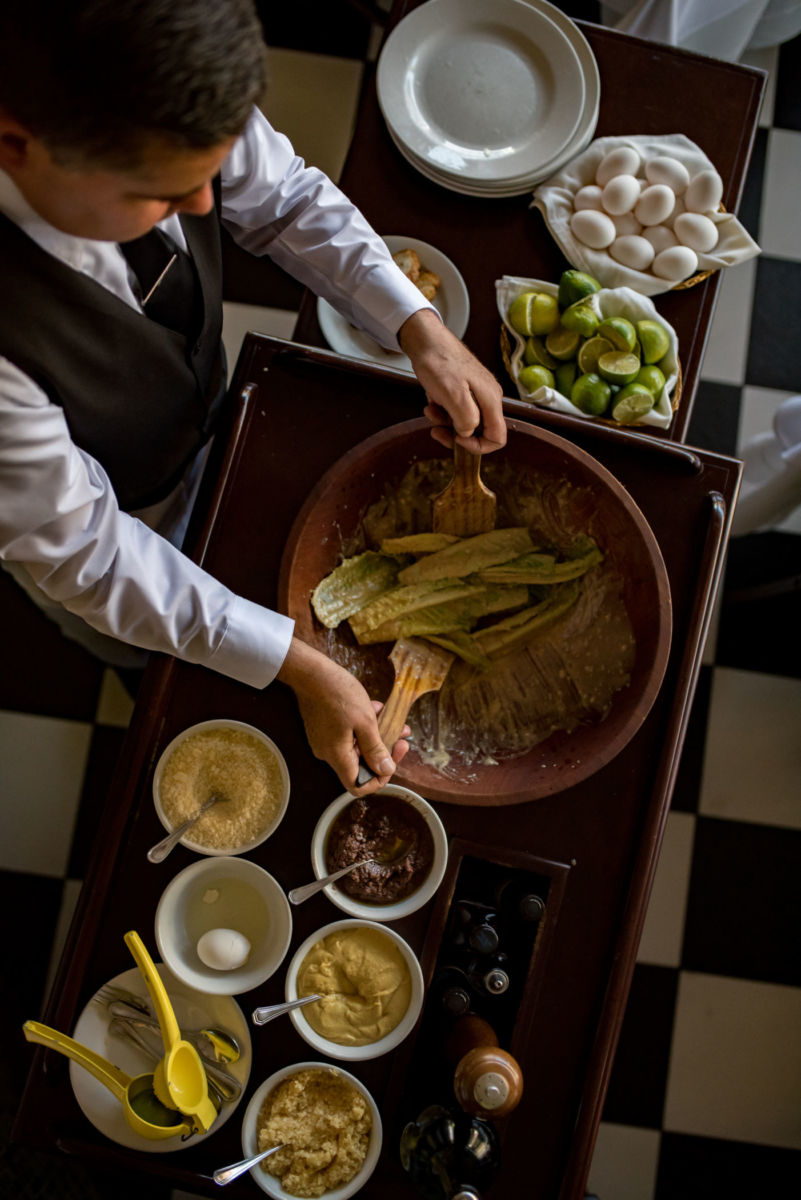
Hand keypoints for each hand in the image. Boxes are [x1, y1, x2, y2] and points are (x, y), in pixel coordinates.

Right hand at [277, 639, 408, 793]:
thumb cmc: (338, 693)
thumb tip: (385, 770)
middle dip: (383, 750)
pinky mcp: (324, 728)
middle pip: (360, 764)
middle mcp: (328, 753)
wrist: (311, 672)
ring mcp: (325, 740)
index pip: (358, 786)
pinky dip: (363, 725)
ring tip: (392, 719)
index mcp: (337, 756)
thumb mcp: (365, 721)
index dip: (379, 779)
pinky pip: (348, 734)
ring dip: (377, 734)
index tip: (393, 760)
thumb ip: (375, 749)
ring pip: (357, 746)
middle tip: (400, 736)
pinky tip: (375, 709)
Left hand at [398, 309, 506, 453]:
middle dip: (457, 435)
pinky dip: (443, 412)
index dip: (478, 446)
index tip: (458, 439)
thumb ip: (466, 419)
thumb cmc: (440, 362)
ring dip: (446, 423)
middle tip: (437, 431)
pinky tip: (431, 403)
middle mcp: (488, 398)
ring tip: (431, 411)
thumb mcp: (453, 395)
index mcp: (491, 400)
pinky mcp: (464, 391)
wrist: (427, 340)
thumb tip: (468, 433)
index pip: (498, 438)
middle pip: (480, 432)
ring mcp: (476, 394)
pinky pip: (456, 411)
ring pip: (465, 422)